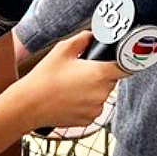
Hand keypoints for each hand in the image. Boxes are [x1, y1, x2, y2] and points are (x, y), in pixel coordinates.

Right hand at [10, 30, 126, 129]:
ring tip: (73, 85)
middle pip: (111, 80)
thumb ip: (82, 38)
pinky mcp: (89, 120)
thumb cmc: (45, 77)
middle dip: (100, 74)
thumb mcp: (63, 49)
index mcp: (99, 73)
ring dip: (93, 89)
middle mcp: (101, 93)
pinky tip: (71, 97)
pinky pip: (94, 107)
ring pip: (102, 94)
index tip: (121, 59)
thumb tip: (91, 36)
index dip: (124, 61)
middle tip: (81, 71)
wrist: (30, 104)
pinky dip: (86, 102)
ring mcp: (96, 108)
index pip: (126, 67)